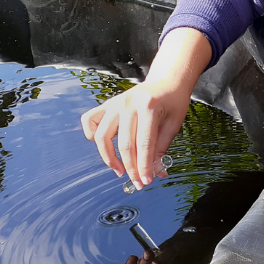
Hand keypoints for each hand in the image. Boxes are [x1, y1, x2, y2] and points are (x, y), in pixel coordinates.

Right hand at [80, 73, 191, 188]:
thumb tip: (155, 173)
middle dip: (131, 168)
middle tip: (138, 182)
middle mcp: (128, 104)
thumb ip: (162, 148)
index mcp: (148, 107)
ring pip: (102, 136)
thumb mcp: (174, 124)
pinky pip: (90, 121)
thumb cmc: (173, 101)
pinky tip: (105, 147)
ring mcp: (115, 103)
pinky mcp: (107, 105)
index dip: (144, 166)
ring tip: (120, 171)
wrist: (167, 80)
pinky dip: (92, 135)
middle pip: (124, 144)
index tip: (146, 181)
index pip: (144, 144)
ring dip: (109, 158)